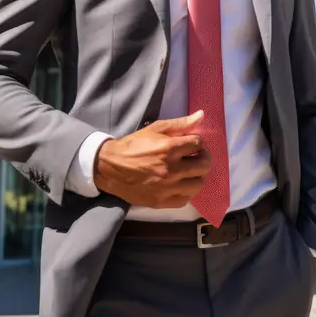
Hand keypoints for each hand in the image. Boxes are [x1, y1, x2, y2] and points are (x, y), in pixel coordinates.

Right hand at [94, 111, 209, 207]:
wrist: (111, 167)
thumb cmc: (134, 145)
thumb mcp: (156, 129)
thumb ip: (180, 123)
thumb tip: (202, 115)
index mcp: (169, 148)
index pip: (199, 144)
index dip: (197, 142)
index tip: (191, 144)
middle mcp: (171, 169)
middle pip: (204, 165)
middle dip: (203, 157)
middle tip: (195, 156)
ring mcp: (168, 188)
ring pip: (199, 184)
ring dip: (197, 175)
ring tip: (189, 171)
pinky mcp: (162, 201)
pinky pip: (186, 199)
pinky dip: (187, 190)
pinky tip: (180, 183)